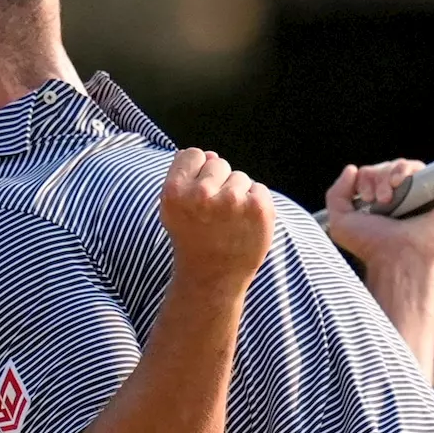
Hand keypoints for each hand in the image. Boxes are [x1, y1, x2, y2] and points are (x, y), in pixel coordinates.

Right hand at [161, 149, 275, 286]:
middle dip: (218, 183)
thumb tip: (212, 154)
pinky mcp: (258, 209)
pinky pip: (259, 189)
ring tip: (228, 223)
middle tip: (213, 215)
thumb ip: (186, 176)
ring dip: (238, 195)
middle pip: (218, 162)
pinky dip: (256, 205)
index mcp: (174, 191)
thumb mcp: (174, 209)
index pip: (193, 154)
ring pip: (240, 177)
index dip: (197, 172)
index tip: (196, 197)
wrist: (212, 278)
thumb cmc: (193, 239)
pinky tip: (244, 226)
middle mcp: (201, 194)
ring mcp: (232, 201)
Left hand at [324, 159, 433, 267]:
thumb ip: (336, 194)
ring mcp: (414, 193)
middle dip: (375, 179)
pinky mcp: (432, 191)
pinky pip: (419, 167)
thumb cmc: (371, 245)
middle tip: (379, 200)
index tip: (366, 199)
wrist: (400, 257)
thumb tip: (351, 169)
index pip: (367, 175)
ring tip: (389, 197)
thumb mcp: (340, 223)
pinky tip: (399, 182)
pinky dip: (406, 169)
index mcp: (375, 203)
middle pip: (382, 168)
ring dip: (388, 176)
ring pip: (399, 166)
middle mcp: (396, 197)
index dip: (364, 181)